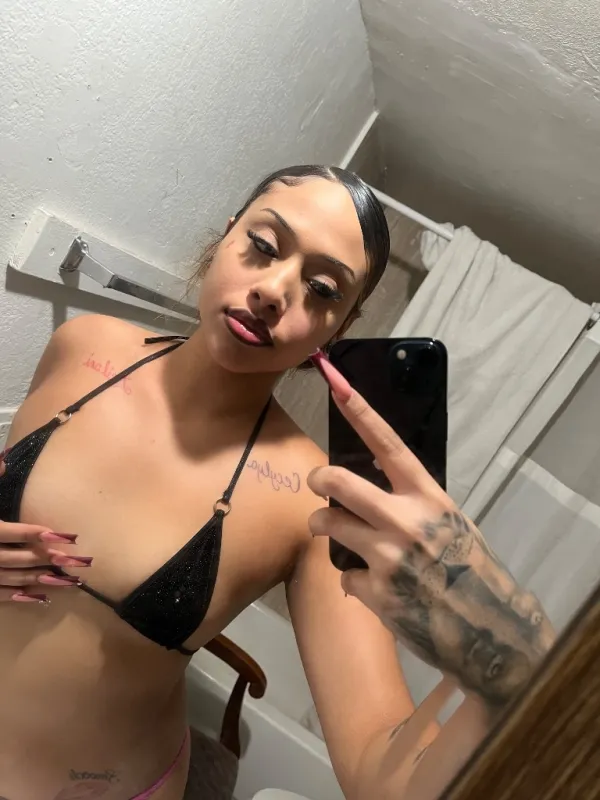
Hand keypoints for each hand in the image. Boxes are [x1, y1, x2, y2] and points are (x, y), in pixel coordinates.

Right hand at [1, 448, 88, 603]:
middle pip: (15, 558)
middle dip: (45, 559)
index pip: (11, 532)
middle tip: (72, 561)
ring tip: (65, 580)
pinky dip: (18, 596)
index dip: (36, 533)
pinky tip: (40, 597)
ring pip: (10, 578)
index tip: (63, 536)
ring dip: (38, 580)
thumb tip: (4, 460)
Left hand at [307, 378, 554, 709]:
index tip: (338, 384)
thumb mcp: (449, 522)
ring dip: (325, 528)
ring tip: (336, 535)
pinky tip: (376, 588)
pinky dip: (354, 581)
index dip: (361, 413)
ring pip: (328, 526)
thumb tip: (371, 488)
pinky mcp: (376, 593)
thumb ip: (411, 503)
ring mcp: (388, 557)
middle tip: (318, 484)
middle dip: (320, 481)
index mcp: (428, 496)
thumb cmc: (470, 568)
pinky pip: (344, 576)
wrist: (489, 629)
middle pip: (339, 484)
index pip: (388, 446)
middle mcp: (404, 521)